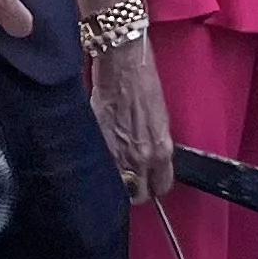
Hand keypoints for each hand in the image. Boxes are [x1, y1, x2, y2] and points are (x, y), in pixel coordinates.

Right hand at [84, 27, 174, 199]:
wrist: (121, 63)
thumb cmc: (142, 82)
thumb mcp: (159, 119)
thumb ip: (153, 146)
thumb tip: (145, 161)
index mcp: (160, 150)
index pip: (162, 186)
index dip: (155, 185)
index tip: (150, 181)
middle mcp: (140, 157)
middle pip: (138, 195)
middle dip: (135, 189)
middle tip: (131, 179)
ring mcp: (116, 154)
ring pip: (117, 187)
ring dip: (117, 181)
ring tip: (114, 169)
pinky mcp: (95, 144)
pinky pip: (99, 169)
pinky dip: (99, 167)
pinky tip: (100, 156)